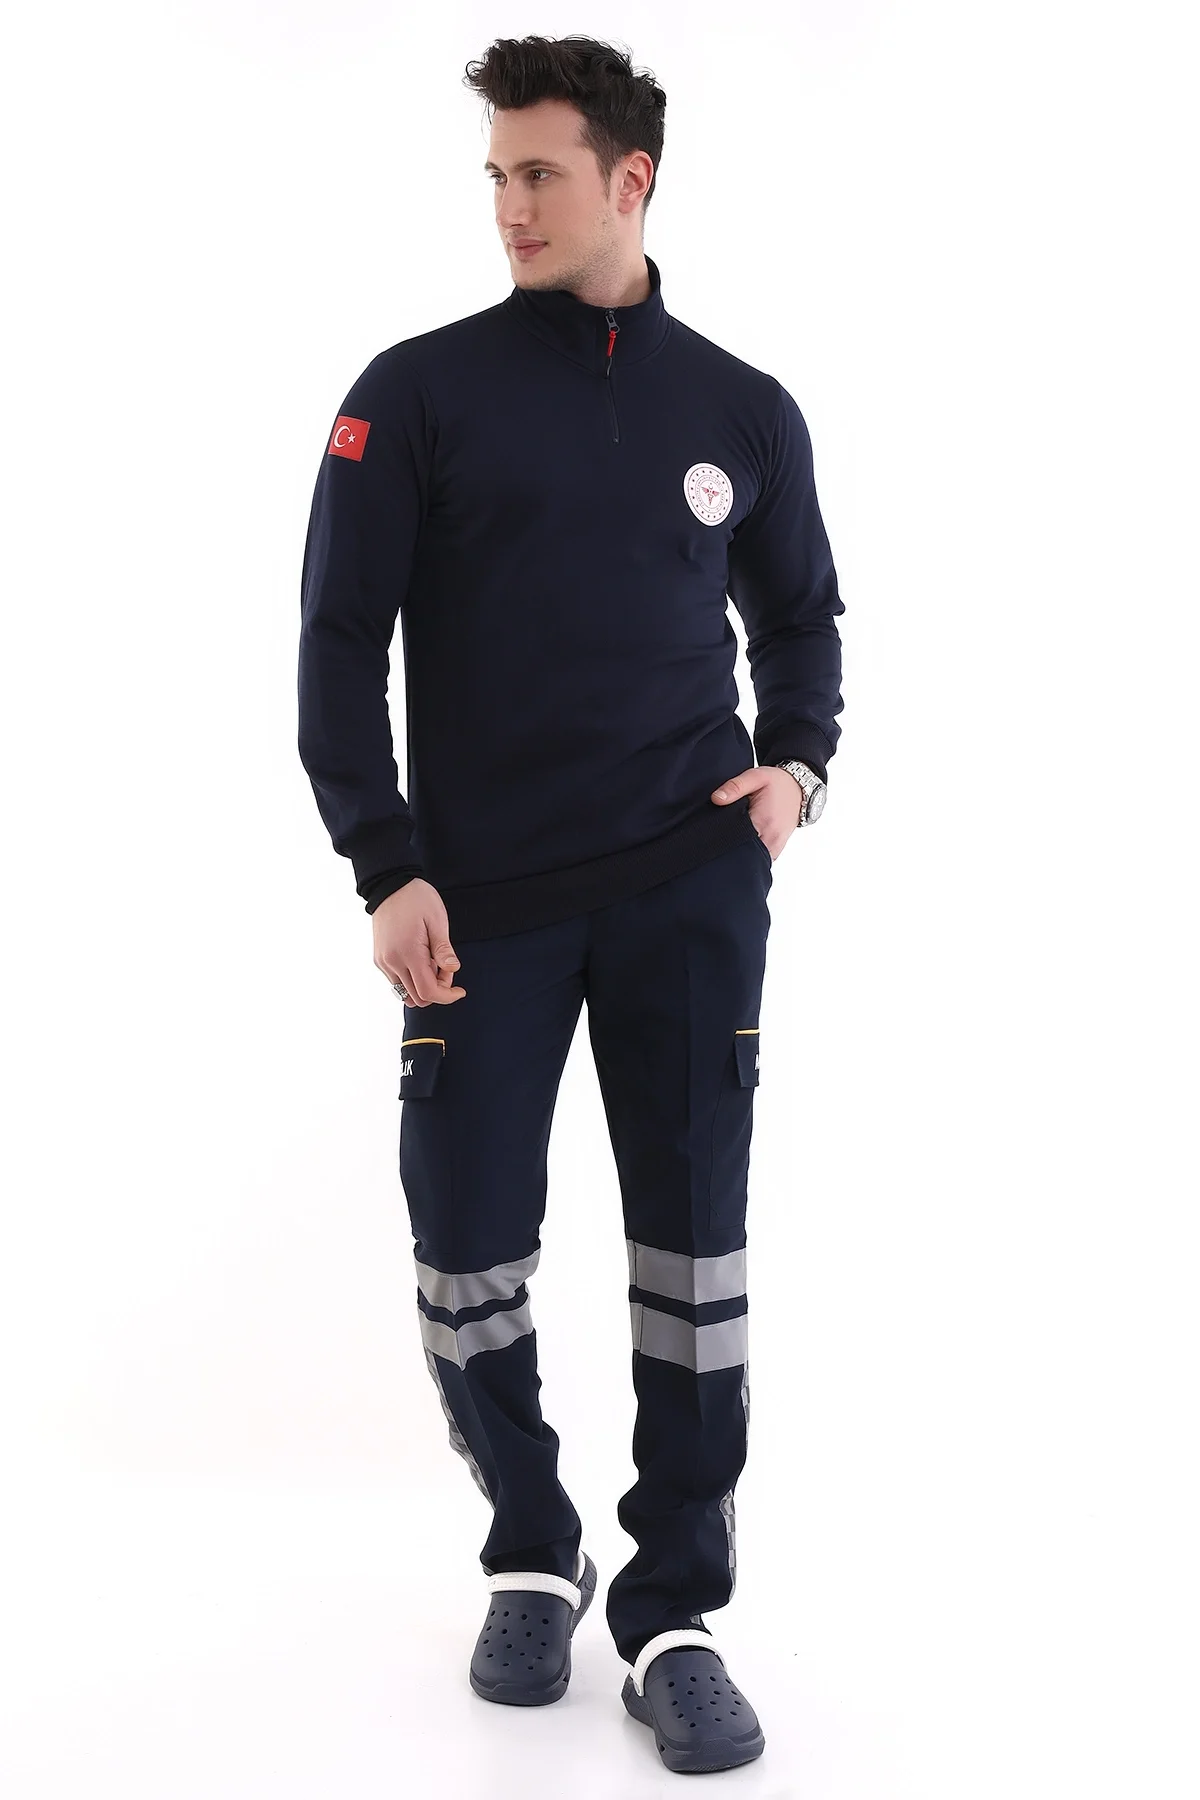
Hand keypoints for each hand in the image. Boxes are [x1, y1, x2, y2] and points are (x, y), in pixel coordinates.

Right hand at [372, 879, 466, 1005]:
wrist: (389, 885)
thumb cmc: (417, 899)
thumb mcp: (437, 920)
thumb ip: (443, 949)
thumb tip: (453, 970)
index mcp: (408, 953)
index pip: (428, 992)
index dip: (447, 997)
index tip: (460, 991)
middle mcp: (392, 962)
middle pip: (417, 998)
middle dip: (437, 990)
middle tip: (446, 967)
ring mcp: (383, 962)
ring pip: (405, 992)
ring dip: (423, 985)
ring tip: (433, 961)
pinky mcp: (380, 959)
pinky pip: (397, 981)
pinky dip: (412, 979)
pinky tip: (421, 958)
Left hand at [710, 765, 802, 860]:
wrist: (799, 789)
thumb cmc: (777, 783)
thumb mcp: (755, 777)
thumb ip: (735, 787)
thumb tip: (716, 799)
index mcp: (764, 821)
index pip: (737, 840)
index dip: (722, 838)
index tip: (712, 832)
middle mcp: (771, 838)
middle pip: (744, 855)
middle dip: (729, 849)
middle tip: (720, 836)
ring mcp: (775, 847)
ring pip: (753, 860)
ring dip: (740, 853)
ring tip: (732, 839)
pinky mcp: (775, 851)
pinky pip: (760, 859)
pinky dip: (750, 855)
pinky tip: (742, 843)